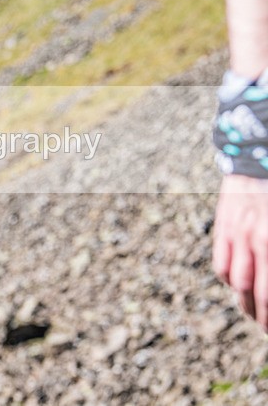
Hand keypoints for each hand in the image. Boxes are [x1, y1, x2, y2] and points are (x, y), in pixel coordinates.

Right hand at [213, 174, 267, 329]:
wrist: (257, 157)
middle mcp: (256, 240)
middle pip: (255, 292)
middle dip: (262, 315)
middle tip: (266, 328)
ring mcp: (236, 235)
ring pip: (236, 281)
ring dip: (243, 303)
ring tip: (251, 313)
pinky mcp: (223, 228)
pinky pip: (221, 264)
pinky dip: (228, 279)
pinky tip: (237, 286)